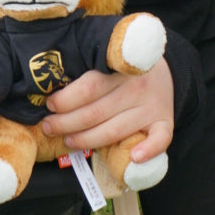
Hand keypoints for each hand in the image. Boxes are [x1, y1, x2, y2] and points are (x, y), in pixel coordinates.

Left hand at [40, 60, 174, 164]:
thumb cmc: (125, 67)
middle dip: (66, 123)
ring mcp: (152, 106)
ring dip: (87, 140)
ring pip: (115, 130)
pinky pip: (160, 139)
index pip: (89, 86)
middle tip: (49, 126)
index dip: (66, 99)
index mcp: (120, 66)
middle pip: (96, 112)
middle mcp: (137, 86)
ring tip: (67, 141)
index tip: (50, 104)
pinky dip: (149, 150)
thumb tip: (51, 82)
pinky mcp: (165, 122)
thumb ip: (87, 68)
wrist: (165, 70)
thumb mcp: (107, 57)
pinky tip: (135, 158)